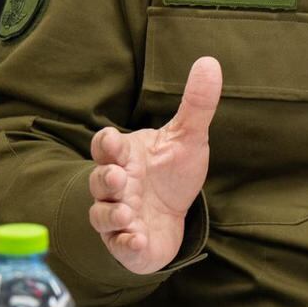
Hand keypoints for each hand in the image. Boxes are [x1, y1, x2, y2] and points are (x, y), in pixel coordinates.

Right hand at [88, 56, 220, 275]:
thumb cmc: (172, 173)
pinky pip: (120, 245)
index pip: (105, 146)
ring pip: (102, 214)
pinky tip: (137, 240)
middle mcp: (116, 186)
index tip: (113, 140)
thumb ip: (197, 103)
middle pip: (98, 181)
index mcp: (126, 157)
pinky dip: (126, 244)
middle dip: (104, 179)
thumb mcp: (189, 137)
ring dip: (111, 213)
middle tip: (117, 177)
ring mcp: (118, 215)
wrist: (171, 216)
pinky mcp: (127, 242)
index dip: (106, 144)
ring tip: (127, 212)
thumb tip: (209, 61)